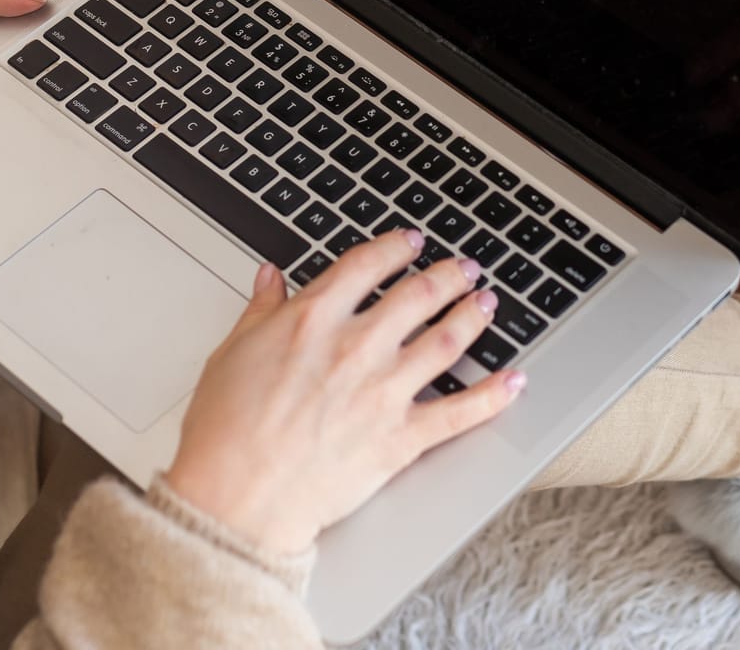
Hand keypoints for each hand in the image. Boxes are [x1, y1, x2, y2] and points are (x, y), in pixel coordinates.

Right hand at [165, 230, 523, 554]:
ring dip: (473, 317)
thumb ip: (260, 310)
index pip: (368, 265)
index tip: (410, 242)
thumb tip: (271, 277)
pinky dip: (494, 394)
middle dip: (449, 275)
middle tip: (464, 268)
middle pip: (419, 294)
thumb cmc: (225, 431)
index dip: (395, 248)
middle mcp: (357, 346)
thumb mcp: (231, 353)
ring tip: (487, 303)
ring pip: (446, 341)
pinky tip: (514, 379)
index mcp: (314, 319)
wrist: (236, 497)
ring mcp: (384, 391)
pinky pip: (460, 411)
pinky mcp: (401, 437)